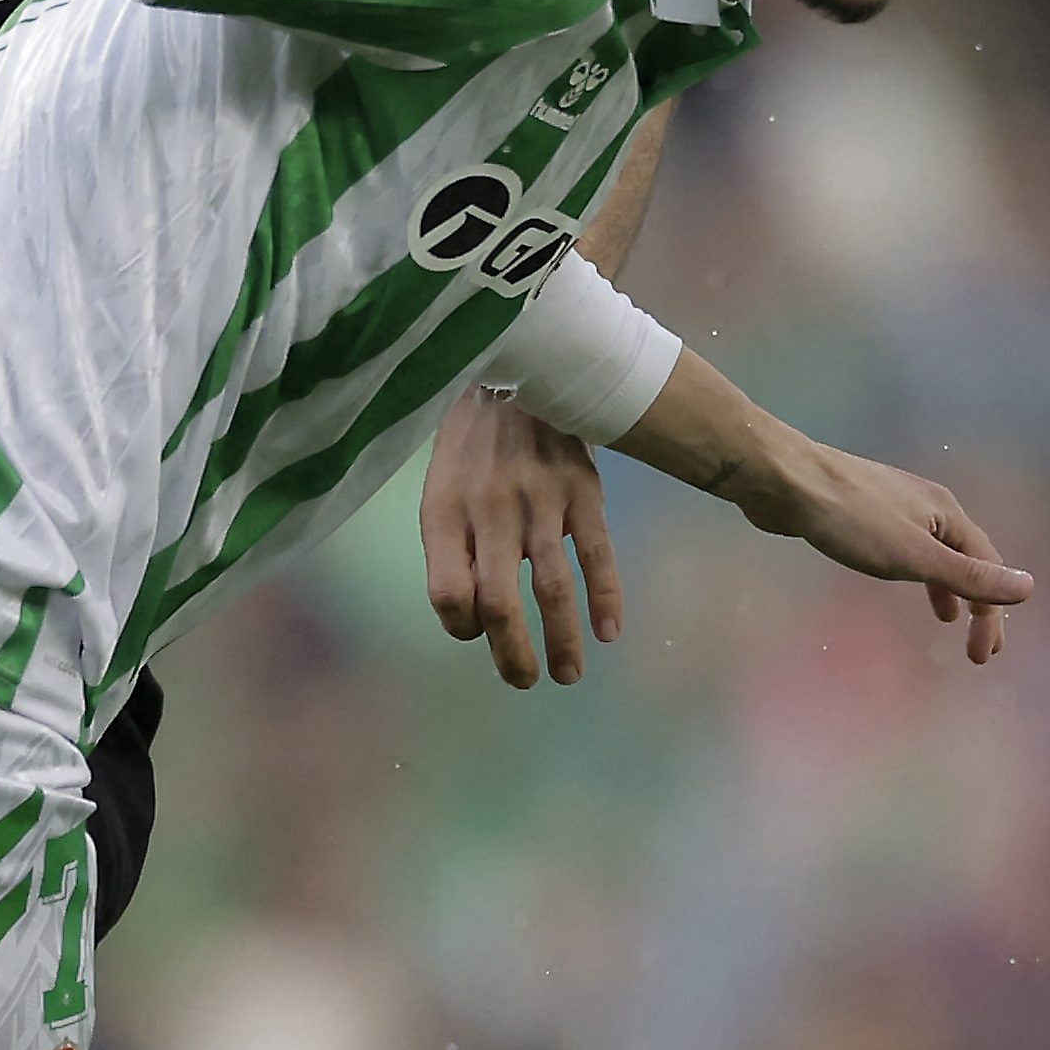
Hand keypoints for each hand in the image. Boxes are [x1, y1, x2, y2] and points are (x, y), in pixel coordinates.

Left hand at [422, 389, 623, 686]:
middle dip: (513, 655)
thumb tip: (473, 617)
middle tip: (523, 681)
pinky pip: (596, 555)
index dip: (462, 628)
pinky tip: (608, 632)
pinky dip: (606, 598)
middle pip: (499, 604)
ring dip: (562, 641)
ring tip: (566, 674)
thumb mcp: (442, 486)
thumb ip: (451, 546)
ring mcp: (540, 504)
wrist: (519, 368)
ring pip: (551, 589)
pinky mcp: (582, 492)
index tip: (479, 633)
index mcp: (446, 514)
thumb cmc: (473, 444)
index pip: (448, 595)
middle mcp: (490, 513)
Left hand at [745, 438, 1034, 664]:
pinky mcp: (865, 511)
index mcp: (947, 514)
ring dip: (946, 587)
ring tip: (946, 618)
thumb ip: (968, 576)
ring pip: (935, 551)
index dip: (992, 612)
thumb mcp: (915, 556)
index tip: (983, 654)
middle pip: (966, 558)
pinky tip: (897, 577)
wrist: (787, 481)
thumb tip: (1029, 587)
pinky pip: (905, 547)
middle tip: (978, 646)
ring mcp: (896, 506)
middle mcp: (929, 506)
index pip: (986, 567)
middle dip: (977, 602)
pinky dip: (914, 571)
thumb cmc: (852, 519)